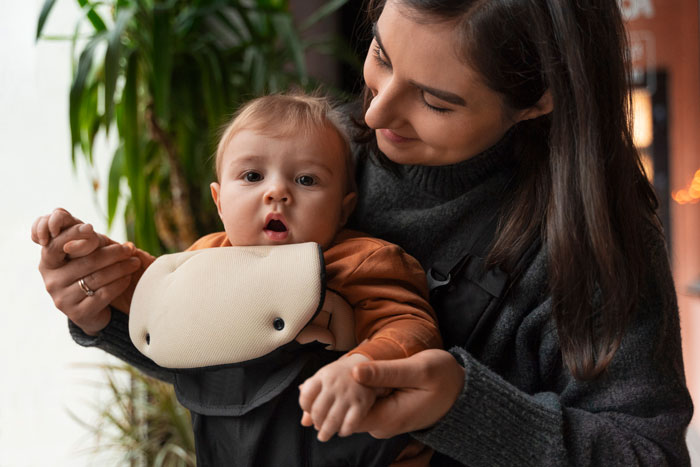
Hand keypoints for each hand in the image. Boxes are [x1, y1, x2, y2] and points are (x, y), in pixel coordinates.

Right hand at [33, 209, 144, 334]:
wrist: (90, 310)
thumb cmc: (86, 273)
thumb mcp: (81, 255)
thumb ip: (80, 239)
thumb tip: (83, 225)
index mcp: (48, 262)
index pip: (57, 245)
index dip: (73, 235)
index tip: (91, 228)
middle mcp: (51, 281)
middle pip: (87, 262)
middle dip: (113, 253)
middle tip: (130, 248)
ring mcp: (62, 299)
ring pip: (97, 278)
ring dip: (121, 268)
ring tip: (135, 262)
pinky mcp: (77, 313)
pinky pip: (103, 295)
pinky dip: (119, 284)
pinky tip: (128, 277)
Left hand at [298, 353, 381, 441]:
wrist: (366, 367)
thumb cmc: (339, 378)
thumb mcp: (323, 381)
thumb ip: (311, 399)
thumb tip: (304, 423)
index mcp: (323, 376)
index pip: (306, 396)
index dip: (305, 407)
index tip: (309, 411)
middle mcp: (335, 384)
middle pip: (318, 411)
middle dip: (316, 422)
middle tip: (318, 427)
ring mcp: (349, 394)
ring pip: (332, 420)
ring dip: (326, 432)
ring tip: (324, 436)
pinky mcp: (363, 402)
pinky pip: (350, 424)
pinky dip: (344, 431)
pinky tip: (342, 431)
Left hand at [350, 349, 464, 437]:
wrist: (460, 391)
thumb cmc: (443, 378)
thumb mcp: (418, 369)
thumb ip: (386, 372)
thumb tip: (354, 371)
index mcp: (388, 418)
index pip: (347, 413)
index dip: (342, 392)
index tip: (347, 369)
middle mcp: (382, 426)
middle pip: (348, 411)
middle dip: (346, 388)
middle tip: (355, 361)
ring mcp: (383, 421)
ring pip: (355, 406)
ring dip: (356, 386)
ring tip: (366, 364)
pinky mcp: (384, 414)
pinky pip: (365, 403)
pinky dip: (364, 388)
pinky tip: (373, 371)